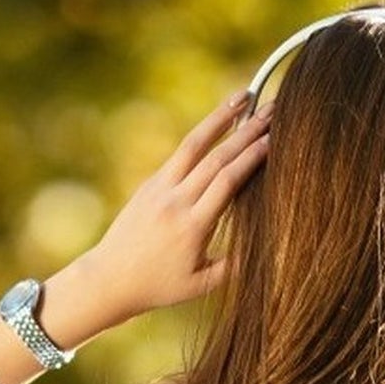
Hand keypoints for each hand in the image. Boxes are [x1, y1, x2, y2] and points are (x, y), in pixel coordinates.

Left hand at [82, 93, 270, 323]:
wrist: (110, 278)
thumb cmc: (159, 288)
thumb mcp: (200, 286)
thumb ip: (233, 268)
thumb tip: (269, 250)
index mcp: (192, 228)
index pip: (226, 183)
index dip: (251, 158)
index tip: (274, 139)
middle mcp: (175, 202)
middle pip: (217, 158)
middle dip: (247, 131)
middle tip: (273, 110)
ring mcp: (160, 188)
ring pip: (194, 145)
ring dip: (221, 118)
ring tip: (244, 95)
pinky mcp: (151, 183)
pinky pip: (181, 153)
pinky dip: (203, 134)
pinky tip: (220, 121)